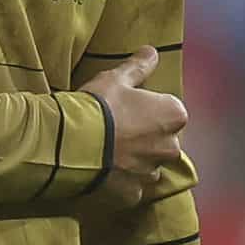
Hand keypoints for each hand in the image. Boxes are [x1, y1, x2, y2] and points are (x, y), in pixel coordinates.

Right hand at [77, 46, 186, 208]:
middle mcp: (170, 147)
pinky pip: (131, 187)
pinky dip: (121, 181)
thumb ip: (138, 67)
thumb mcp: (116, 79)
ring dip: (134, 161)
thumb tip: (152, 51)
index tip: (128, 108)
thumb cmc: (99, 105)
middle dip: (146, 137)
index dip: (149, 109)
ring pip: (148, 166)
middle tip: (117, 130)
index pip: (170, 111)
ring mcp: (151, 173)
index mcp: (173, 116)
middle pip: (162, 141)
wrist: (72, 143)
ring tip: (107, 151)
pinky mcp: (133, 194)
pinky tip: (103, 170)